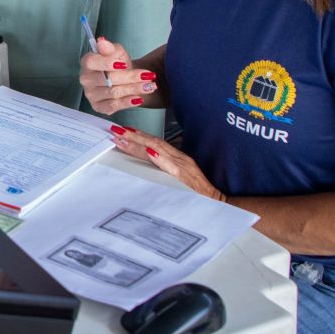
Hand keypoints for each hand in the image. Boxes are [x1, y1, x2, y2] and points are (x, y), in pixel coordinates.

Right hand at [78, 36, 158, 115]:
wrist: (126, 79)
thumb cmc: (120, 64)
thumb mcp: (117, 52)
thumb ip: (110, 48)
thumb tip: (102, 42)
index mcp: (87, 63)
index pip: (92, 62)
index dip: (107, 63)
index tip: (124, 64)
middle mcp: (86, 79)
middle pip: (107, 79)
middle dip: (130, 77)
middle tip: (148, 75)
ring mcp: (90, 94)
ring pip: (113, 93)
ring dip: (134, 89)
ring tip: (149, 86)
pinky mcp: (98, 106)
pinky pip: (113, 106)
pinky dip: (127, 102)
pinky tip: (138, 99)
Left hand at [106, 126, 224, 201]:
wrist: (218, 203)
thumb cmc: (198, 192)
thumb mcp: (179, 178)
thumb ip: (164, 170)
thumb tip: (147, 164)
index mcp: (177, 159)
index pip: (154, 143)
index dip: (138, 136)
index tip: (123, 131)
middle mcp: (180, 159)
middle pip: (153, 143)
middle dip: (134, 136)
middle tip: (116, 130)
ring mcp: (183, 167)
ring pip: (159, 150)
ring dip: (141, 142)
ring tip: (125, 137)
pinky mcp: (186, 178)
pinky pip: (172, 166)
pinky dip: (161, 158)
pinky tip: (150, 152)